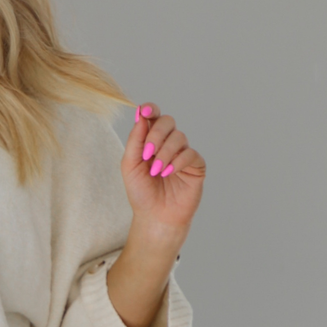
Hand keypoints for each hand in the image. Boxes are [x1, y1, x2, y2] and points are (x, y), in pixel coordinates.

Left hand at [120, 102, 204, 236]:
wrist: (155, 217)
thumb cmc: (142, 193)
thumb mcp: (130, 165)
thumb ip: (135, 140)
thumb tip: (140, 115)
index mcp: (151, 140)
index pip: (153, 116)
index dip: (150, 109)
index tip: (144, 111)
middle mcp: (168, 143)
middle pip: (167, 121)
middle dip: (156, 134)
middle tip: (147, 154)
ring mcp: (183, 153)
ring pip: (179, 137)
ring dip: (165, 153)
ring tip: (156, 172)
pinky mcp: (196, 166)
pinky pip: (190, 154)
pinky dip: (178, 162)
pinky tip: (168, 173)